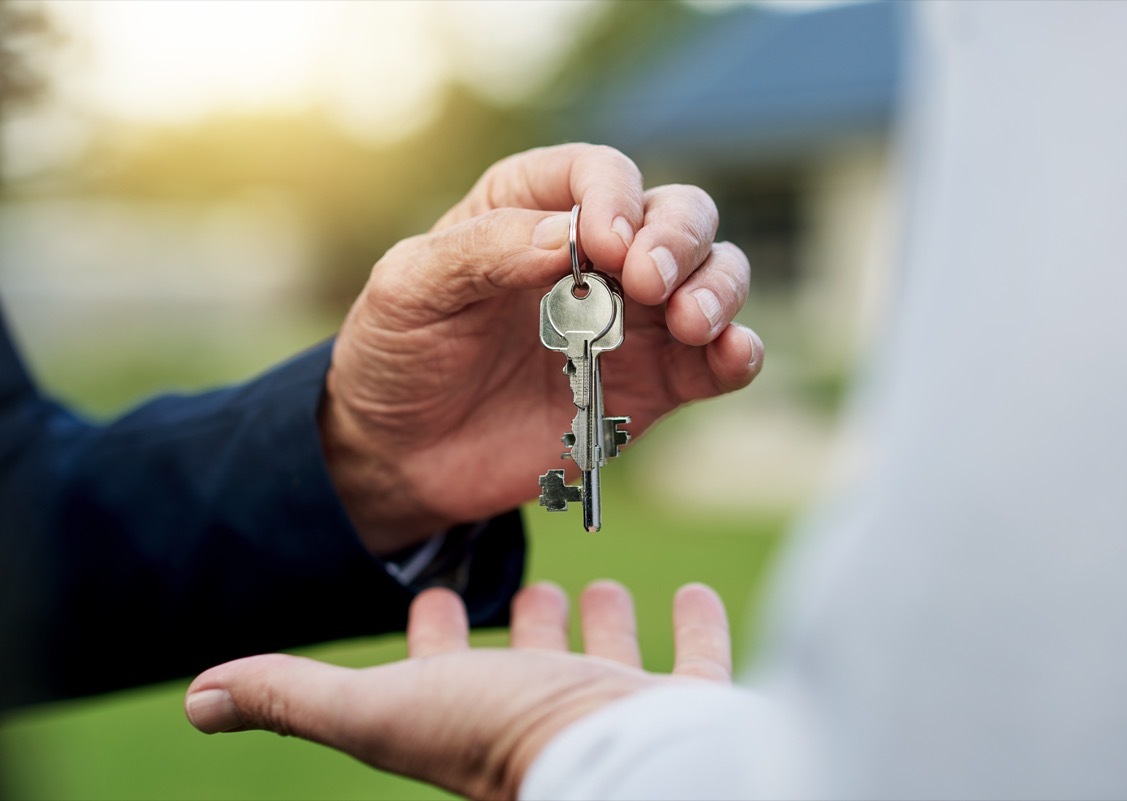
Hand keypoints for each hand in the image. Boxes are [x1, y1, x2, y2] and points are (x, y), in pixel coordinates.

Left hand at [184, 581, 731, 799]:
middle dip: (525, 624)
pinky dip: (691, 627)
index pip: (444, 666)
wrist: (621, 766)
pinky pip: (692, 663)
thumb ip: (295, 696)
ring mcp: (616, 713)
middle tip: (528, 588)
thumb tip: (196, 697)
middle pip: (530, 663)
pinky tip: (690, 589)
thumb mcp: (382, 709)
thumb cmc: (500, 739)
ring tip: (597, 585)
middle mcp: (545, 714)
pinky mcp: (684, 711)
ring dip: (602, 625)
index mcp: (476, 713)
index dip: (432, 632)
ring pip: (606, 660)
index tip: (434, 594)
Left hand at [318, 143, 763, 551]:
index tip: (605, 244)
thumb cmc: (397, 354)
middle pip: (677, 214)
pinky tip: (732, 354)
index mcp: (533, 209)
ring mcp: (631, 321)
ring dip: (718, 288)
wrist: (402, 456)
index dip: (614, 197)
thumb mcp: (409, 288)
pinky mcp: (652, 386)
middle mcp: (597, 255)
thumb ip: (485, 251)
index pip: (599, 173)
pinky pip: (715, 361)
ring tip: (689, 321)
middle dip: (679, 238)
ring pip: (714, 275)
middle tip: (648, 282)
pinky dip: (737, 353)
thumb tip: (574, 235)